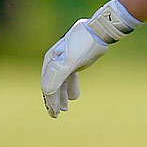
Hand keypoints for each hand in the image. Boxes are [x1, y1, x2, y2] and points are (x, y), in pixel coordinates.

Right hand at [41, 0, 140, 117]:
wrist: (99, 32)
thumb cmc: (84, 46)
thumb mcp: (70, 62)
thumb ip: (58, 76)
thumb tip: (47, 91)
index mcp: (51, 61)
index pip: (48, 85)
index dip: (50, 100)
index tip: (54, 113)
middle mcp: (54, 61)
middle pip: (52, 84)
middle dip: (53, 100)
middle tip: (57, 115)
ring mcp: (64, 61)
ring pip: (60, 82)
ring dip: (61, 96)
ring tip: (65, 108)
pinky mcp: (75, 61)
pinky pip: (69, 77)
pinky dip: (70, 87)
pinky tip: (74, 96)